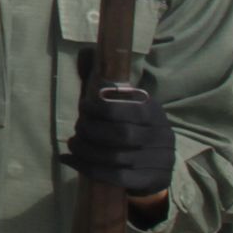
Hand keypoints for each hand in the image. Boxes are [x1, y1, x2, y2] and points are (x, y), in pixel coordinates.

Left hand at [61, 79, 173, 196]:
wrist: (154, 164)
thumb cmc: (130, 126)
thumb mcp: (123, 104)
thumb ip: (104, 79)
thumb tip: (84, 52)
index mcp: (154, 111)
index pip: (128, 109)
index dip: (101, 107)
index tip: (83, 106)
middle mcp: (162, 135)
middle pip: (121, 135)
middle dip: (91, 130)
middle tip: (77, 128)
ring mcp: (160, 160)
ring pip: (116, 158)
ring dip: (86, 151)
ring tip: (72, 144)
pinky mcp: (152, 180)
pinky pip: (117, 177)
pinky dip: (89, 169)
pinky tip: (70, 161)